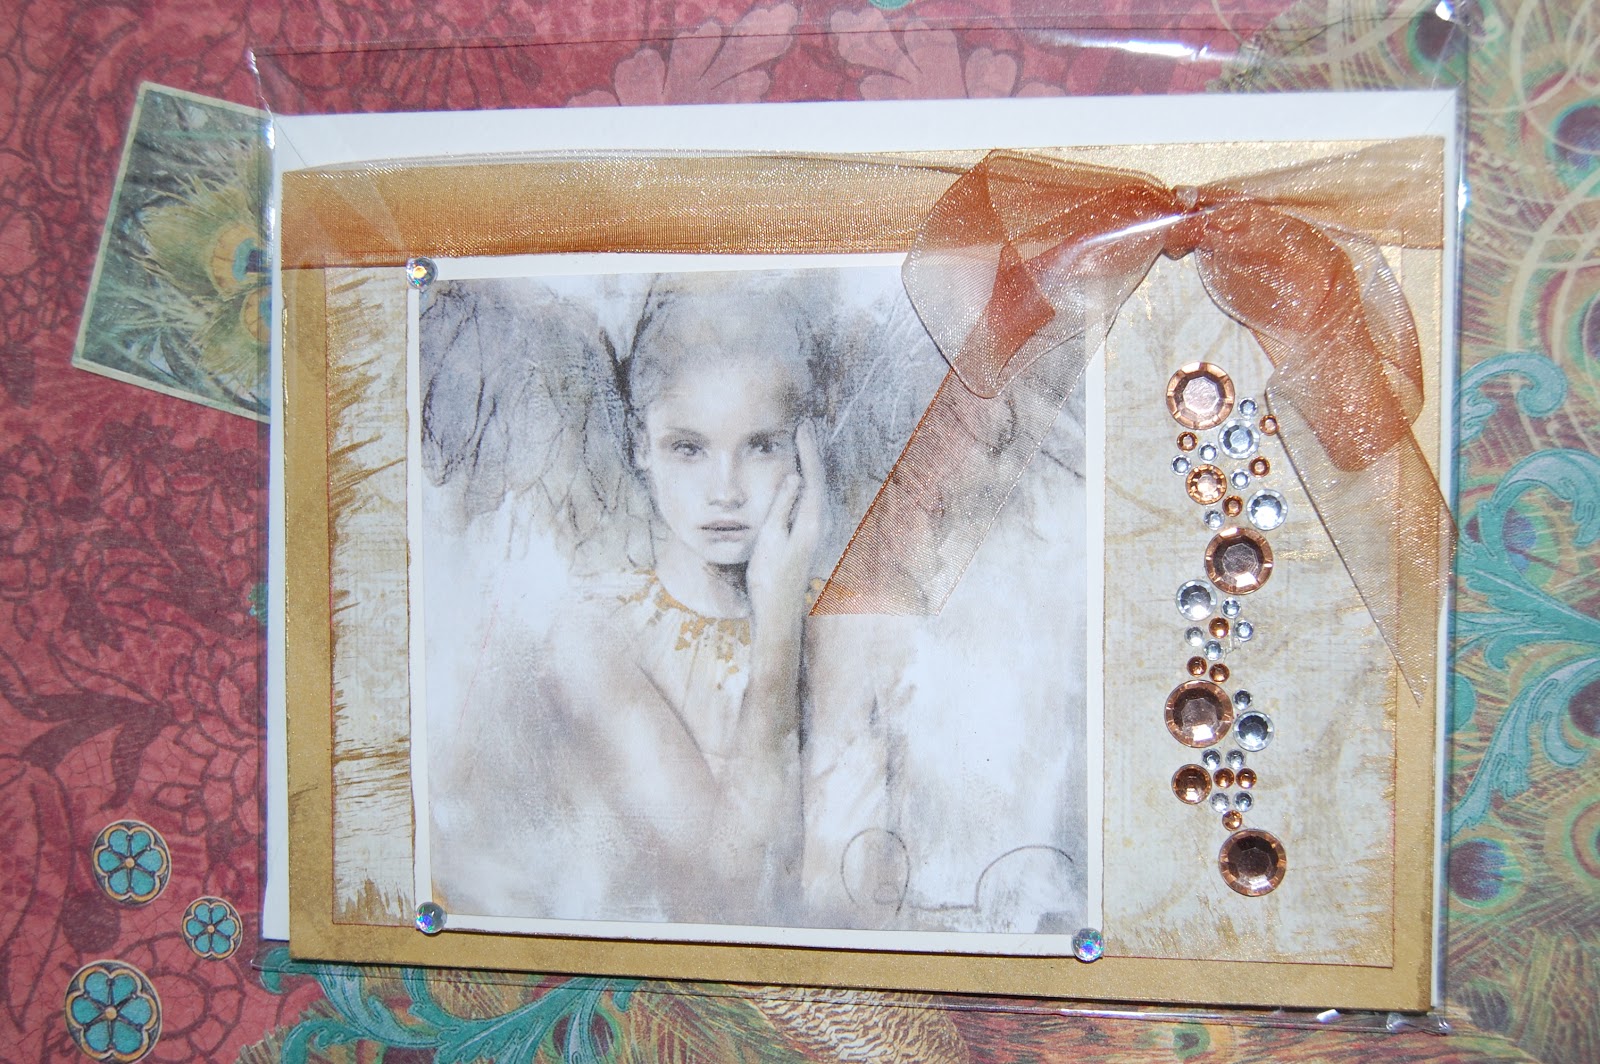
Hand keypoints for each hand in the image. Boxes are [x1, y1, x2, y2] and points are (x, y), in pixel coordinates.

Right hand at [746, 420, 822, 628]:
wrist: (777, 610)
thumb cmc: (770, 577)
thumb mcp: (771, 538)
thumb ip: (782, 506)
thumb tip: (793, 475)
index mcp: (811, 520)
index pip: (812, 476)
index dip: (808, 450)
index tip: (802, 426)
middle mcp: (819, 523)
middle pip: (818, 478)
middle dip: (812, 451)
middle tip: (806, 425)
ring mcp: (815, 530)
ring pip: (815, 488)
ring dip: (809, 464)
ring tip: (803, 442)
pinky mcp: (808, 536)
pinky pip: (810, 499)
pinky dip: (805, 481)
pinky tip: (797, 477)